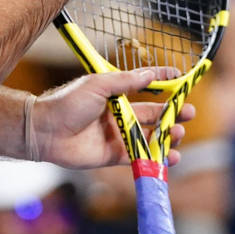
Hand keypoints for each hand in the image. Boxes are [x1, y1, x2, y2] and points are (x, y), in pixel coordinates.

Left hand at [30, 68, 193, 168]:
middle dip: (172, 113)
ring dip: (167, 136)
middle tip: (189, 113)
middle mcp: (118, 114)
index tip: (182, 78)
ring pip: (149, 137)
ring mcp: (117, 135)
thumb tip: (151, 74)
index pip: (144, 85)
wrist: (44, 131)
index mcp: (115, 94)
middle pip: (153, 114)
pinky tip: (170, 157)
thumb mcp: (98, 85)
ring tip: (179, 134)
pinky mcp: (113, 155)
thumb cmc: (67, 103)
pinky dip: (155, 158)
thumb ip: (125, 82)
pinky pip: (139, 157)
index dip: (163, 81)